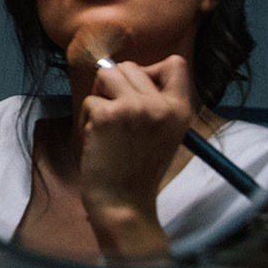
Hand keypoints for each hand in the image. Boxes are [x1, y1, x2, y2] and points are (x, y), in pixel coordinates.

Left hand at [75, 56, 194, 261]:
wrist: (124, 204)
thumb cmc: (136, 169)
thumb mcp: (162, 132)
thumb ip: (152, 102)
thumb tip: (121, 69)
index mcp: (181, 110)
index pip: (175, 63)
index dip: (151, 70)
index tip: (138, 92)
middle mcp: (162, 105)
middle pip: (130, 67)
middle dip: (115, 87)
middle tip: (117, 120)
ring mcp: (135, 108)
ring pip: (107, 74)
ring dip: (100, 97)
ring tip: (106, 126)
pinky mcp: (108, 115)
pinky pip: (89, 101)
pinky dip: (87, 119)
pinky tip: (97, 141)